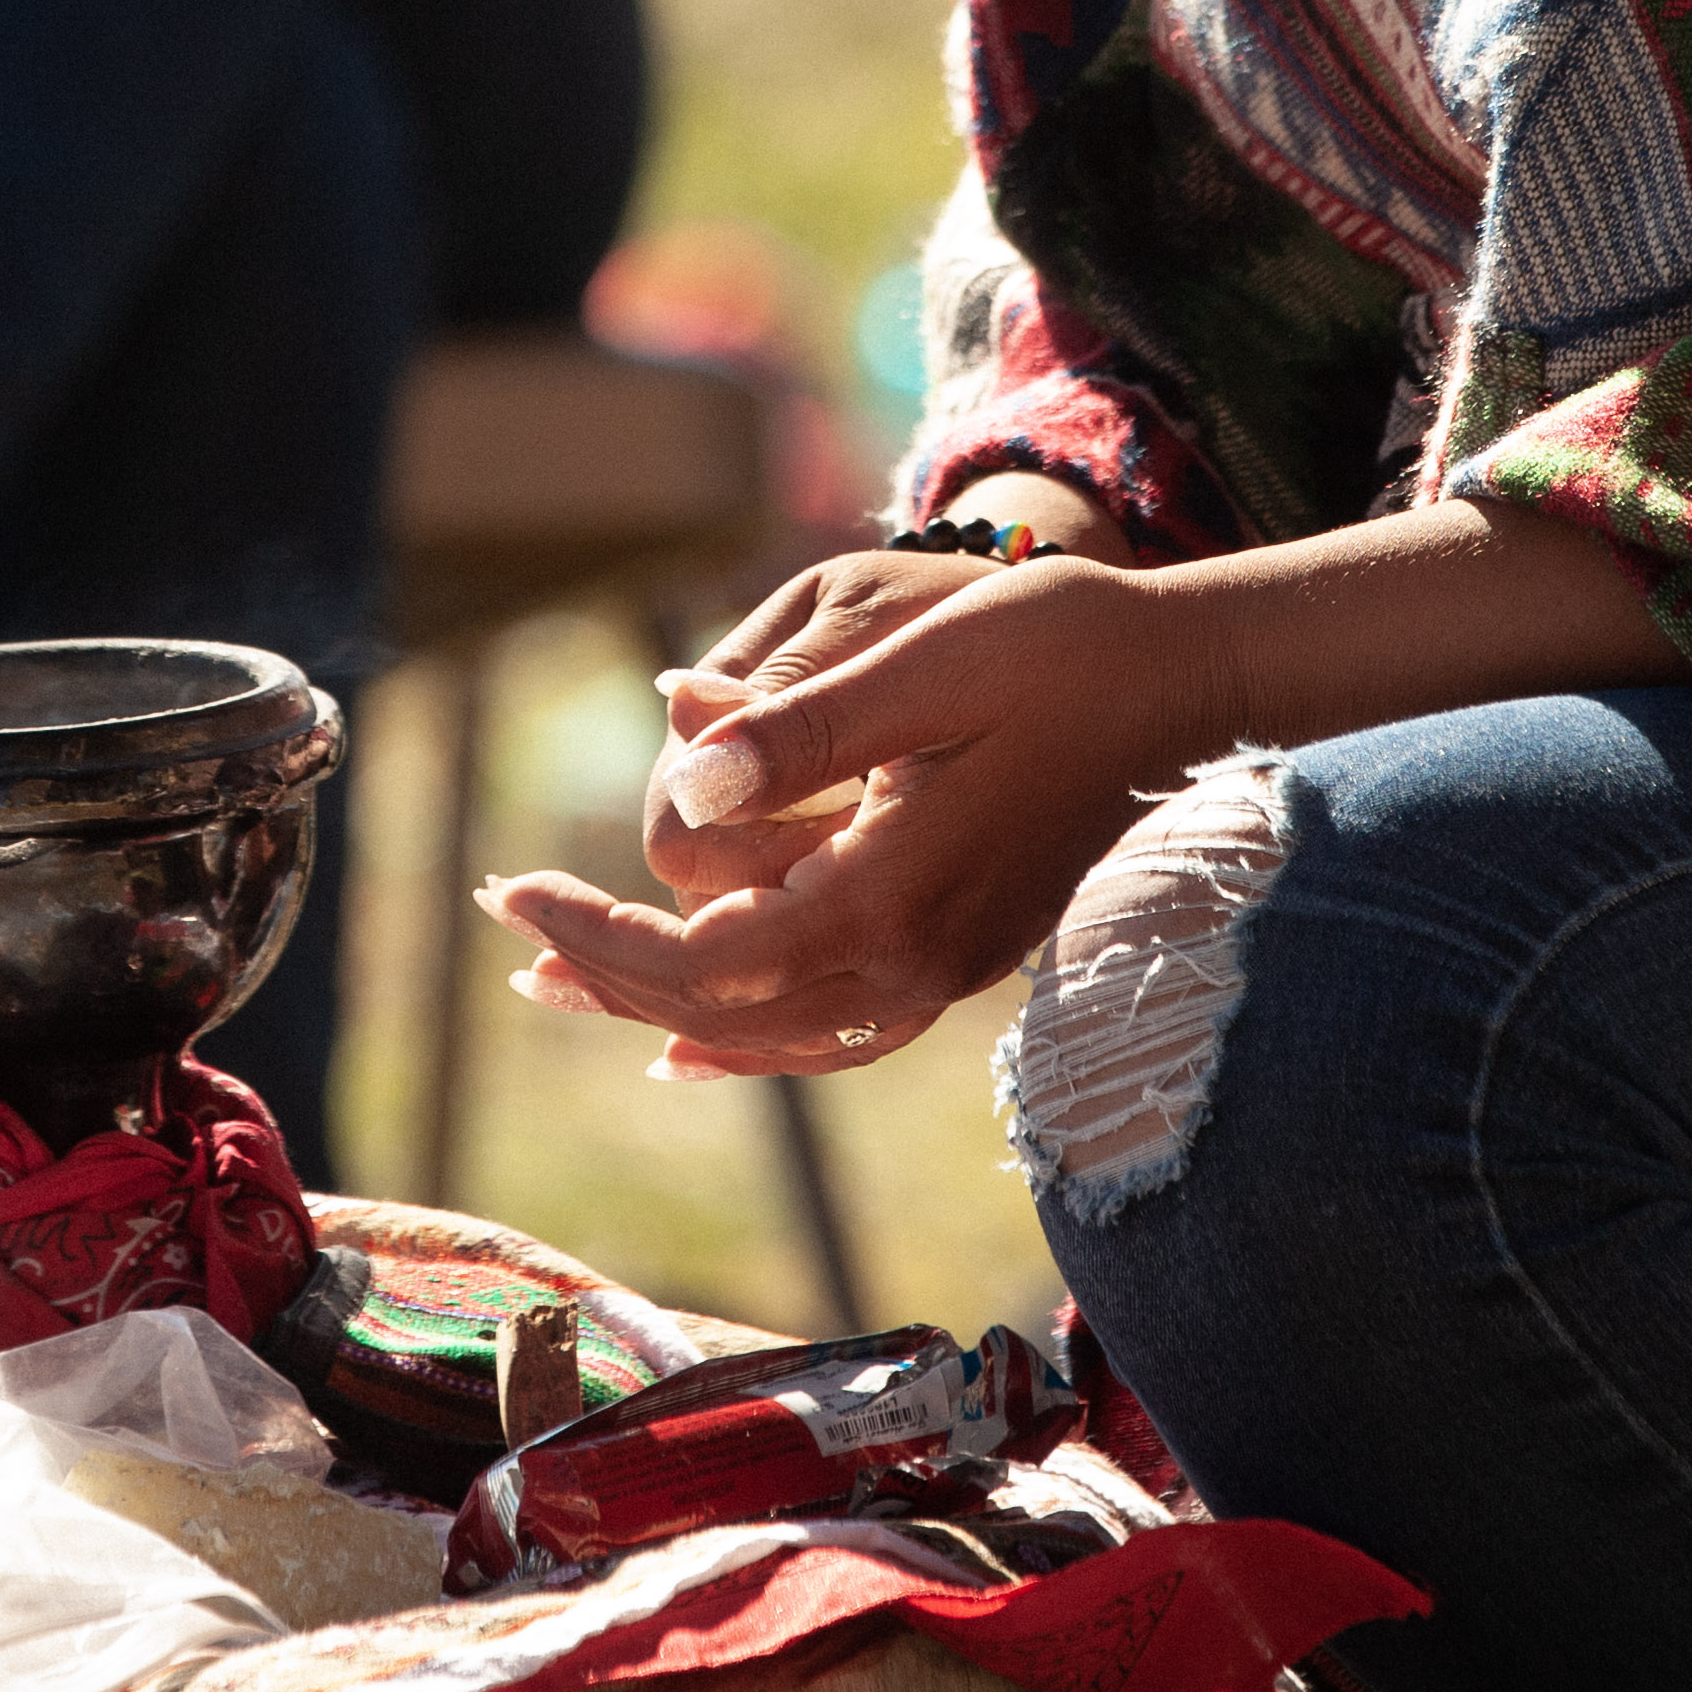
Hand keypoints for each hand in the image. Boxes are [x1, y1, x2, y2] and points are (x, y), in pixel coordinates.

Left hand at [488, 494, 1687, 1080]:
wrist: (1185, 679)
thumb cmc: (1057, 647)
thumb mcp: (922, 658)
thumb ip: (802, 725)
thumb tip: (685, 771)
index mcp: (891, 895)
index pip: (703, 958)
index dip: (596, 936)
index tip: (511, 895)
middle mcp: (915, 960)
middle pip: (722, 1010)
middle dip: (605, 972)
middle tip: (506, 926)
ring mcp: (946, 969)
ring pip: (773, 1032)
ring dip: (662, 1008)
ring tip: (562, 983)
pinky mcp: (964, 951)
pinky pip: (836, 1030)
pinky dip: (755, 1039)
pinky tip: (695, 1044)